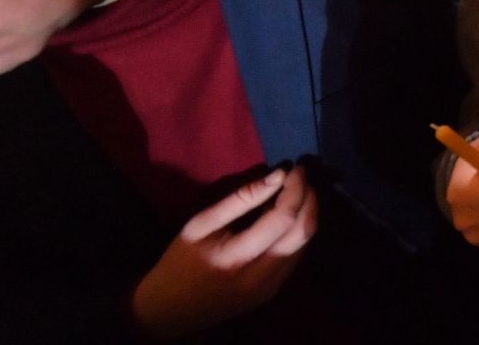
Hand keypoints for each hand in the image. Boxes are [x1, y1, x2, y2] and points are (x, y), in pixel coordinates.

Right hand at [130, 167, 316, 338]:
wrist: (169, 310)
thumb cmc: (179, 262)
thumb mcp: (200, 225)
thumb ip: (239, 200)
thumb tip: (278, 176)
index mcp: (236, 258)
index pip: (283, 220)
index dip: (296, 190)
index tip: (295, 169)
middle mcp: (259, 278)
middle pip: (303, 232)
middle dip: (309, 199)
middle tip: (301, 177)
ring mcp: (268, 289)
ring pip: (304, 245)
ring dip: (306, 214)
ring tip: (296, 192)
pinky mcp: (271, 292)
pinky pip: (295, 256)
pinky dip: (296, 231)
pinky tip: (286, 216)